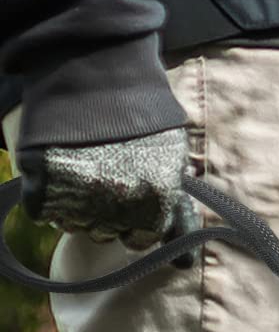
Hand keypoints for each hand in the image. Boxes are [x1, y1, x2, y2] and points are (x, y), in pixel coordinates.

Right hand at [16, 125, 199, 253]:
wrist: (94, 67)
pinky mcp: (41, 180)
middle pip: (105, 234)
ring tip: (79, 169)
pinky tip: (56, 171)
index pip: (141, 240)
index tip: (128, 203)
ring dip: (74, 207)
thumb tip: (185, 265)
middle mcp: (120, 203)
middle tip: (101, 177)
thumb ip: (179, 213)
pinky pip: (41, 211)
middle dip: (104, 214)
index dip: (133, 224)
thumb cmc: (140, 113)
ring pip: (73, 225)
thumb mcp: (172, 160)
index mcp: (156, 200)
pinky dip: (44, 198)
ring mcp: (78, 193)